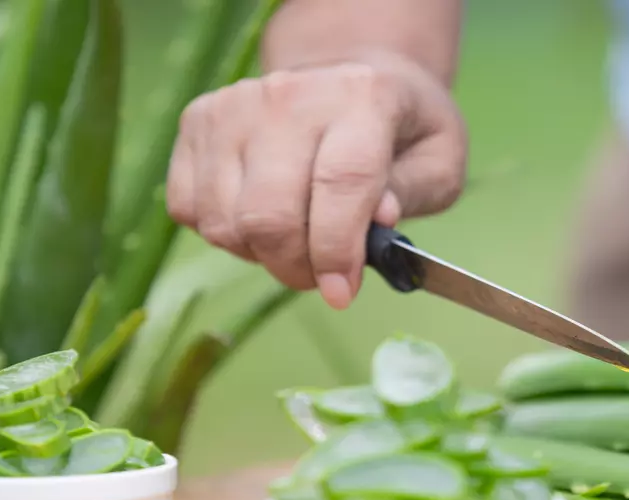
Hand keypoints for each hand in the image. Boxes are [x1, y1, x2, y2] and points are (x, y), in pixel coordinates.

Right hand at [165, 50, 467, 308]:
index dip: (336, 252)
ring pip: (224, 222)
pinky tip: (259, 218)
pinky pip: (190, 210)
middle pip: (269, 214)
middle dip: (295, 267)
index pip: (339, 183)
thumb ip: (412, 194)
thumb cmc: (399, 131)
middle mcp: (289, 94)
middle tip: (321, 277)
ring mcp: (234, 105)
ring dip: (259, 255)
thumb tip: (378, 222)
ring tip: (295, 241)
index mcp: (362, 96)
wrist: (349, 75)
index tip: (342, 294)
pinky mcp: (198, 121)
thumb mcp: (438, 161)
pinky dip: (224, 235)